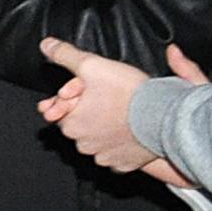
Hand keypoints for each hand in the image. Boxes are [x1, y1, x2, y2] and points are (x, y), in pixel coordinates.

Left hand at [38, 37, 206, 182]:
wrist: (164, 116)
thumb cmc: (130, 93)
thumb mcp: (92, 65)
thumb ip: (66, 55)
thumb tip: (47, 45)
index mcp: (70, 124)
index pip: (62, 110)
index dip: (75, 96)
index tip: (90, 89)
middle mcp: (83, 145)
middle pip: (80, 124)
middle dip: (90, 112)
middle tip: (110, 98)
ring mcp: (103, 157)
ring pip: (98, 139)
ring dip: (105, 128)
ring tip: (122, 113)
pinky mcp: (122, 164)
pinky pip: (116, 153)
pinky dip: (121, 143)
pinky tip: (130, 130)